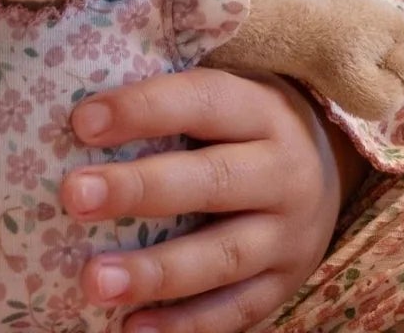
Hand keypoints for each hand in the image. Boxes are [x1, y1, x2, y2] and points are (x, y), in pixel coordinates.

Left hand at [60, 67, 362, 332]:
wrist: (330, 170)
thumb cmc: (245, 126)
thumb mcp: (231, 94)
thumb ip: (174, 101)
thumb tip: (83, 112)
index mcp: (263, 111)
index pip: (202, 101)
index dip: (143, 109)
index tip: (82, 122)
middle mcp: (283, 171)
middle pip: (211, 181)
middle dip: (138, 189)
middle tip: (73, 196)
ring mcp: (288, 235)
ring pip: (222, 257)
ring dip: (155, 271)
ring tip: (94, 281)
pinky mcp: (283, 285)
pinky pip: (234, 312)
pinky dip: (184, 324)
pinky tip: (132, 328)